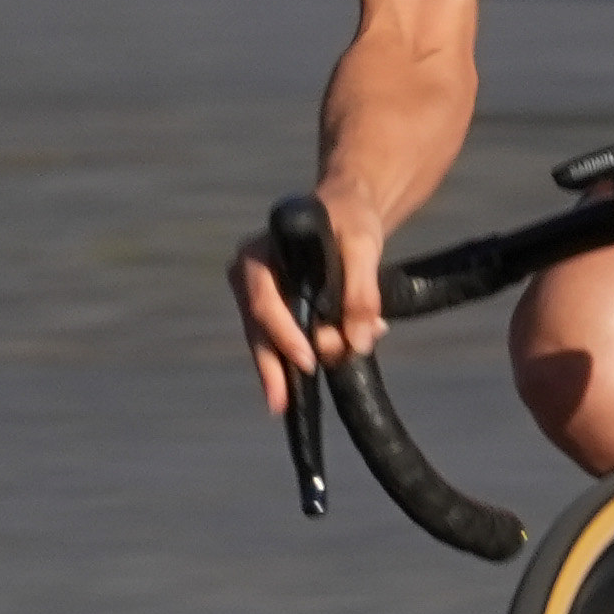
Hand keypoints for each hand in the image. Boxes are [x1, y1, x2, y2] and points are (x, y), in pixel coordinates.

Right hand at [232, 196, 381, 421]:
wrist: (347, 208)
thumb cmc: (351, 219)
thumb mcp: (363, 246)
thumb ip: (361, 291)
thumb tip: (360, 342)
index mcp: (262, 250)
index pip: (263, 297)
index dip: (282, 332)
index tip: (308, 360)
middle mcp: (250, 272)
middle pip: (257, 325)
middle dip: (270, 365)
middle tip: (280, 403)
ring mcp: (258, 291)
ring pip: (264, 337)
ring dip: (280, 368)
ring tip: (285, 405)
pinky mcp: (274, 306)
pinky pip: (280, 336)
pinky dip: (295, 357)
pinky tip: (304, 384)